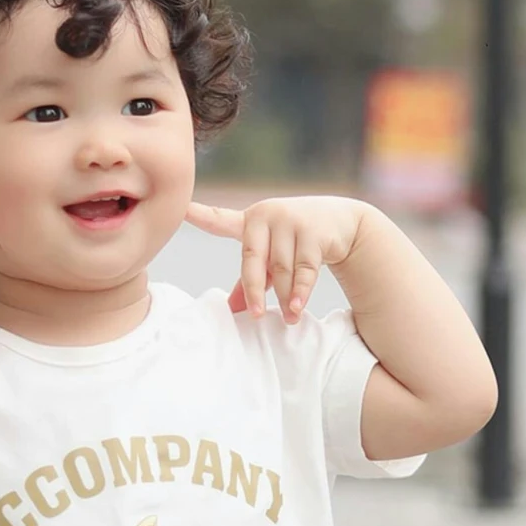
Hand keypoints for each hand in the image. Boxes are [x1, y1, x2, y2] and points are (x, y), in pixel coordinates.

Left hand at [184, 195, 366, 321]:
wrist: (343, 222)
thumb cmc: (296, 240)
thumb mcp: (272, 256)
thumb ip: (252, 279)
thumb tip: (233, 309)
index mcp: (250, 221)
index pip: (221, 220)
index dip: (201, 215)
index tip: (182, 209)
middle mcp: (267, 216)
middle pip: (253, 260)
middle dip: (254, 291)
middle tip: (256, 316)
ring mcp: (291, 221)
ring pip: (282, 270)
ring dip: (284, 298)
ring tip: (289, 317)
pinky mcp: (313, 232)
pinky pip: (304, 270)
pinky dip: (301, 292)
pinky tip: (296, 308)